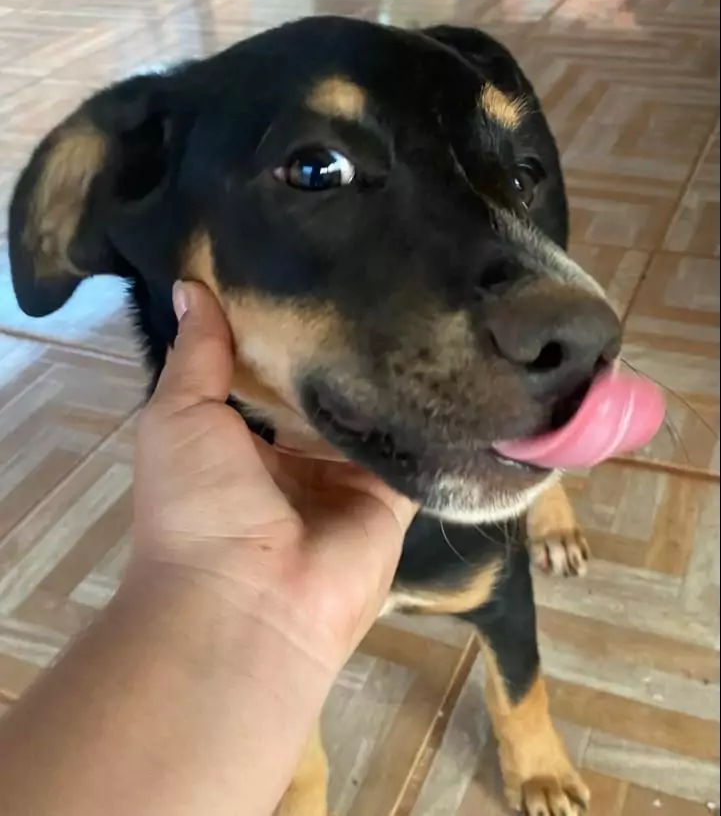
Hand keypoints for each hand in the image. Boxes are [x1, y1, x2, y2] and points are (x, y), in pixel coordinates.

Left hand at [131, 281, 416, 669]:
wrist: (246, 603)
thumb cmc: (195, 503)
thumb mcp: (177, 415)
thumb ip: (197, 354)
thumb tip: (192, 284)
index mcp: (237, 439)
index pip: (266, 371)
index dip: (281, 326)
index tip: (306, 266)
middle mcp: (292, 457)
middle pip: (321, 389)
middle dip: (339, 344)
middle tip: (375, 269)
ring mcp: (343, 478)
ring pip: (369, 411)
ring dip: (384, 371)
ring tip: (417, 293)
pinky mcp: (390, 496)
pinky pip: (411, 446)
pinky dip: (424, 412)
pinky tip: (446, 354)